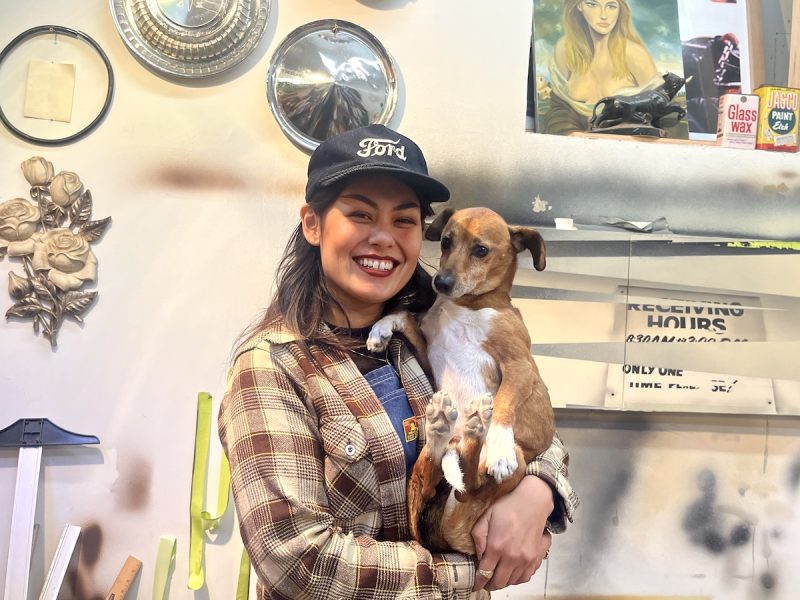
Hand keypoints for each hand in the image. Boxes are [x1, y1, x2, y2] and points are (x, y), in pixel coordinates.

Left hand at [471, 476, 553, 591]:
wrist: (532, 502)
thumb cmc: (507, 507)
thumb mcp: (485, 518)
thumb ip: (478, 539)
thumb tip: (479, 556)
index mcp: (496, 546)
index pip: (485, 573)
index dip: (479, 581)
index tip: (475, 585)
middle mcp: (512, 557)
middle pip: (499, 582)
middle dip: (490, 584)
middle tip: (486, 582)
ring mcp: (525, 559)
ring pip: (512, 582)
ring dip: (503, 582)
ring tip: (498, 577)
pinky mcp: (535, 558)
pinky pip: (526, 577)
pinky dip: (517, 579)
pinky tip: (512, 573)